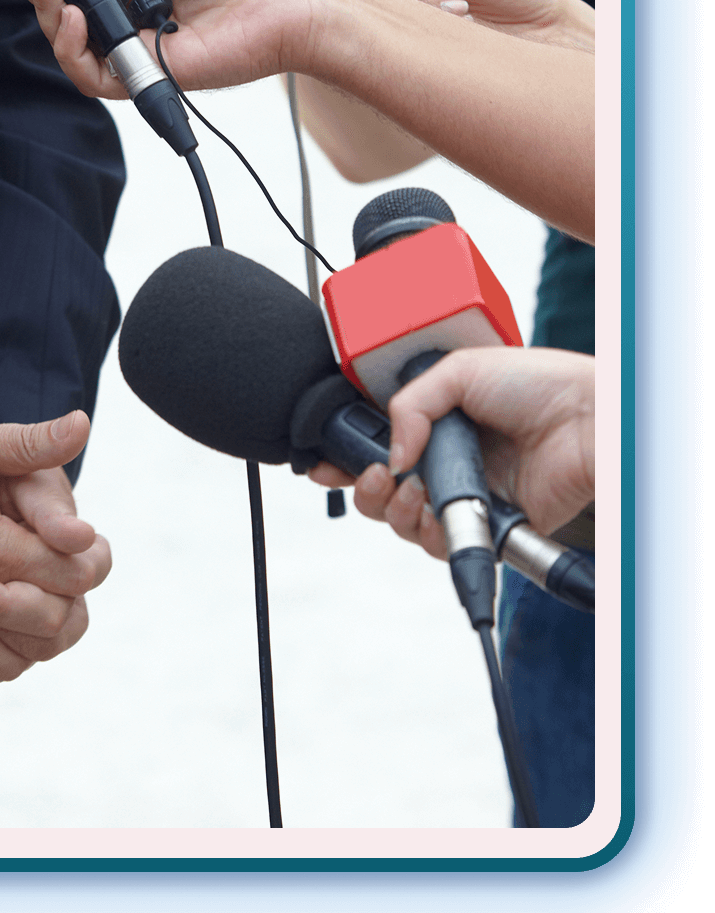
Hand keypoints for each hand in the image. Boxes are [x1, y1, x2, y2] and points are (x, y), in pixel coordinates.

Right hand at [312, 348, 595, 559]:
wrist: (588, 421)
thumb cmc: (541, 385)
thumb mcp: (459, 371)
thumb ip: (409, 406)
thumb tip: (391, 454)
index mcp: (435, 419)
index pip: (378, 443)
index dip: (346, 456)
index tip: (324, 464)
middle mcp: (445, 459)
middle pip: (382, 490)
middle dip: (364, 486)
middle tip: (375, 473)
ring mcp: (464, 492)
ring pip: (403, 520)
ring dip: (392, 507)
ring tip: (408, 487)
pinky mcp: (485, 524)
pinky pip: (437, 541)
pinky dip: (424, 528)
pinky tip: (430, 504)